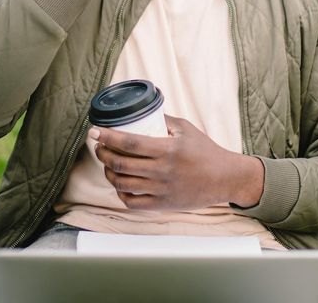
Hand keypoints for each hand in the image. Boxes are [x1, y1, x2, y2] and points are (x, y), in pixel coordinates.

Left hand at [91, 115, 264, 210]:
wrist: (223, 178)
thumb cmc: (205, 150)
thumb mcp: (186, 128)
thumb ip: (163, 120)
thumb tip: (141, 112)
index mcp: (167, 149)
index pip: (129, 142)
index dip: (108, 136)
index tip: (94, 131)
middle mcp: (162, 171)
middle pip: (120, 164)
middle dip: (102, 154)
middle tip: (98, 146)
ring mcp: (161, 190)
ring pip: (122, 184)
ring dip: (108, 172)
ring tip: (107, 163)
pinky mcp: (162, 205)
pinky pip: (132, 203)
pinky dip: (120, 193)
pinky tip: (119, 183)